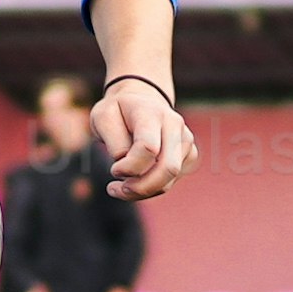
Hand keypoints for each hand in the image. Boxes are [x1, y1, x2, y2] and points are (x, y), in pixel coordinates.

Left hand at [94, 75, 198, 197]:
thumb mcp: (103, 117)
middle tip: (116, 189)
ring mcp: (186, 140)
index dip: (129, 166)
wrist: (141, 100)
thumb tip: (127, 165)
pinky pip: (171, 182)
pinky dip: (151, 188)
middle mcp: (175, 125)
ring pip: (169, 180)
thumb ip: (113, 142)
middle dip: (140, 188)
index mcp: (152, 113)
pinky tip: (136, 180)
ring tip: (121, 187)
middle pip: (168, 168)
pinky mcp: (189, 155)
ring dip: (142, 191)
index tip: (113, 169)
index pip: (149, 148)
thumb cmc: (118, 111)